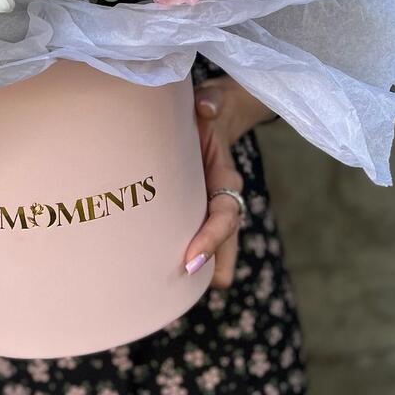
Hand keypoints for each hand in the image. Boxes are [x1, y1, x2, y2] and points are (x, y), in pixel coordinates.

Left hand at [182, 76, 265, 288]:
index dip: (211, 239)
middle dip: (212, 263)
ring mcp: (209, 200)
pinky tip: (168, 270)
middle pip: (224, 238)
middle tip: (187, 283)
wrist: (214, 110)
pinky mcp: (194, 201)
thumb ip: (211, 101)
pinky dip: (191, 249)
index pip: (224, 214)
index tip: (191, 260)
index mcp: (226, 176)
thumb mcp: (211, 100)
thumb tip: (206, 109)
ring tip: (178, 295)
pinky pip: (196, 229)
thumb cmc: (209, 107)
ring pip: (214, 241)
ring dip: (204, 264)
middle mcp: (222, 194)